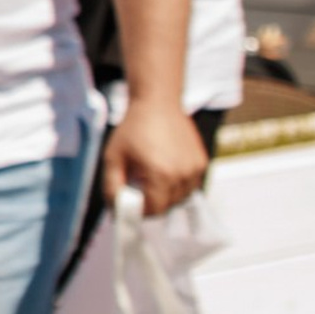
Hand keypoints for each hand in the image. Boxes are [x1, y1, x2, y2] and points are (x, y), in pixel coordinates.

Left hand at [106, 96, 207, 217]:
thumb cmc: (133, 128)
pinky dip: (177, 184)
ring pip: (181, 197)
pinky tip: (164, 169)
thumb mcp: (113, 157)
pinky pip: (190, 185)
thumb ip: (112, 186)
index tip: (129, 202)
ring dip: (165, 194)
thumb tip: (115, 208)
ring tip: (150, 176)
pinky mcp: (202, 162)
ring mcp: (195, 169)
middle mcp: (183, 174)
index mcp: (161, 174)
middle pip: (168, 205)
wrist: (158, 103)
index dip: (139, 210)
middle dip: (151, 202)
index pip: (154, 209)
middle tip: (137, 188)